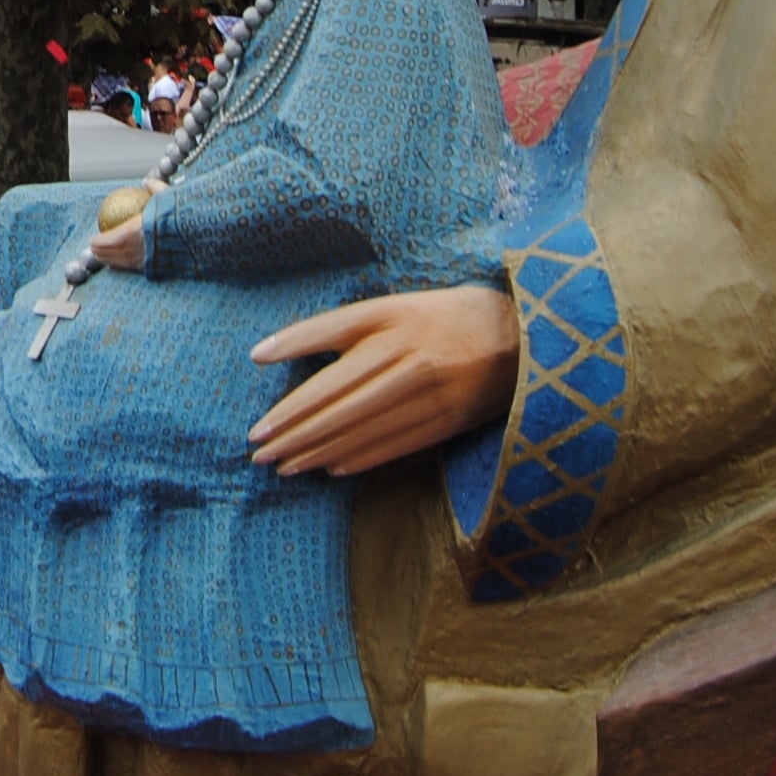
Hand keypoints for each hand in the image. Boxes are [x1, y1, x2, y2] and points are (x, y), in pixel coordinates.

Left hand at [244, 288, 521, 479]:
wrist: (518, 334)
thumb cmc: (438, 316)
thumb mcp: (388, 306)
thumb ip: (332, 329)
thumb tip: (263, 353)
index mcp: (388, 323)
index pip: (326, 369)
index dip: (289, 402)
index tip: (257, 426)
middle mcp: (407, 357)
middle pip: (338, 406)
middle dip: (294, 434)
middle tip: (259, 454)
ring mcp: (430, 392)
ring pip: (362, 430)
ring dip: (318, 453)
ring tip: (285, 467)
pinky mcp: (448, 420)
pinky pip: (394, 445)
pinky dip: (360, 459)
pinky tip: (331, 469)